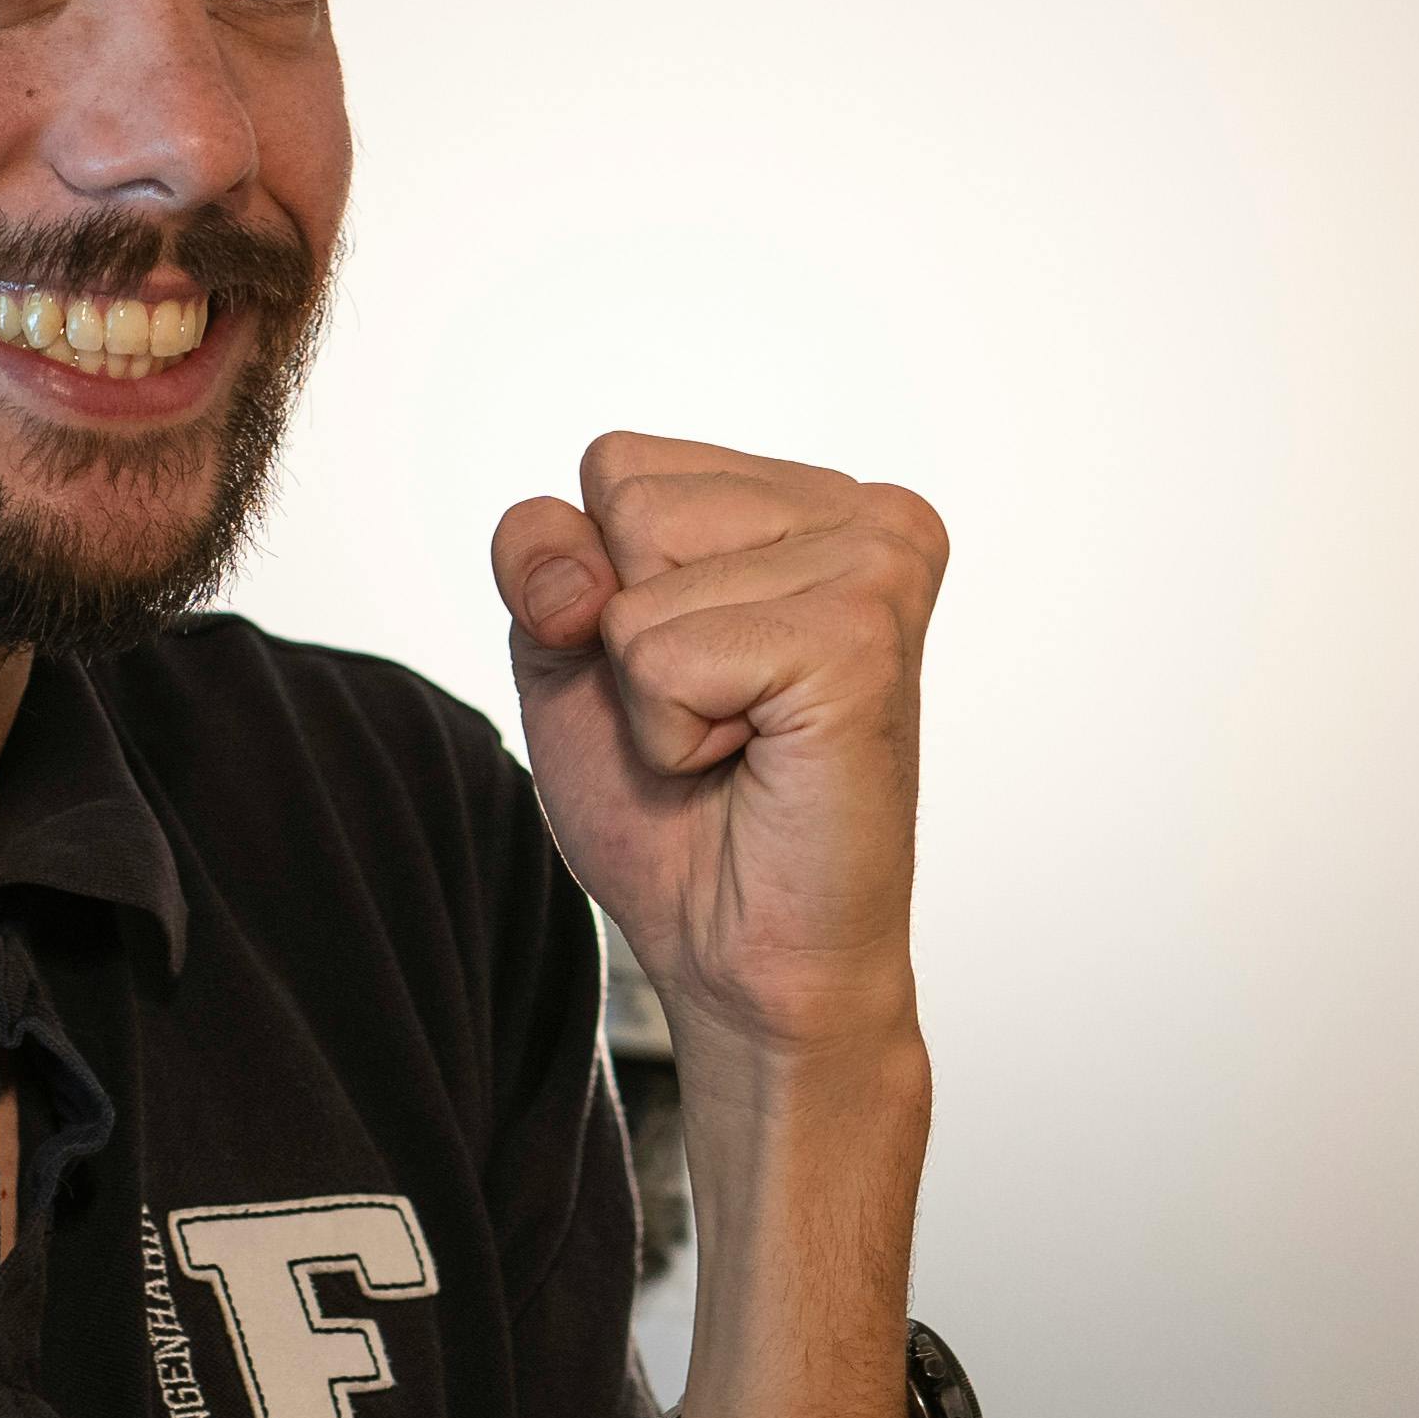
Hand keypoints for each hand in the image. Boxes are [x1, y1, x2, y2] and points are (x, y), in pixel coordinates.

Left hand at [496, 434, 946, 1076]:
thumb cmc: (677, 812)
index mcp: (807, 499)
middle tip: (713, 718)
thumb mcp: (571, 651)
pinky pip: (662, 652)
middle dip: (624, 630)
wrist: (742, 954)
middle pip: (624, 495)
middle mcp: (864, 511)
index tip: (683, 677)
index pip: (616, 463)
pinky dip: (673, 733)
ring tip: (738, 742)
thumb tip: (582, 573)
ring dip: (652, 689)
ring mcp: (874, 565)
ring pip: (639, 572)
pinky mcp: (859, 637)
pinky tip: (755, 762)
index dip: (594, 586)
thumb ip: (544, 558)